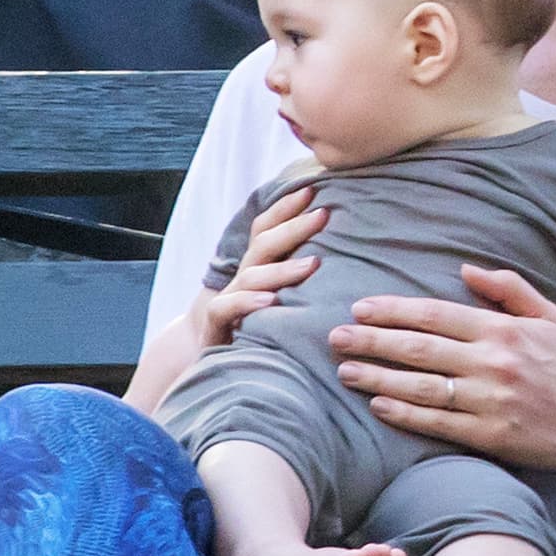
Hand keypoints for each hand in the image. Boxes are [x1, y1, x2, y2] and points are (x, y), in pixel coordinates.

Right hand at [199, 186, 326, 347]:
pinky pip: (226, 308)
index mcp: (258, 268)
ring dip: (282, 269)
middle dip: (293, 227)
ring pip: (252, 275)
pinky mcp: (217, 326)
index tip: (314, 190)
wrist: (214, 364)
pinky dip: (246, 303)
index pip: (267, 230)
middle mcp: (243, 279)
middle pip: (264, 245)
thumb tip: (341, 254)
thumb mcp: (280, 300)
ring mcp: (229, 300)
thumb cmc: (258, 329)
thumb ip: (300, 276)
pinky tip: (269, 301)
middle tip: (324, 215)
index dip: (286, 208)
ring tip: (312, 263)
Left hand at [328, 264, 555, 482]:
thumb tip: (465, 268)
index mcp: (502, 330)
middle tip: (336, 337)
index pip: (435, 314)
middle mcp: (493, 362)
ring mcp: (490, 401)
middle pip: (419, 348)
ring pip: (421, 386)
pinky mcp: (489, 435)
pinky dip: (404, 414)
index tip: (361, 308)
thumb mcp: (546, 318)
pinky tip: (377, 404)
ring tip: (345, 371)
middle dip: (372, 340)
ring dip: (378, 377)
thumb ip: (507, 288)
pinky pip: (437, 422)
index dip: (393, 310)